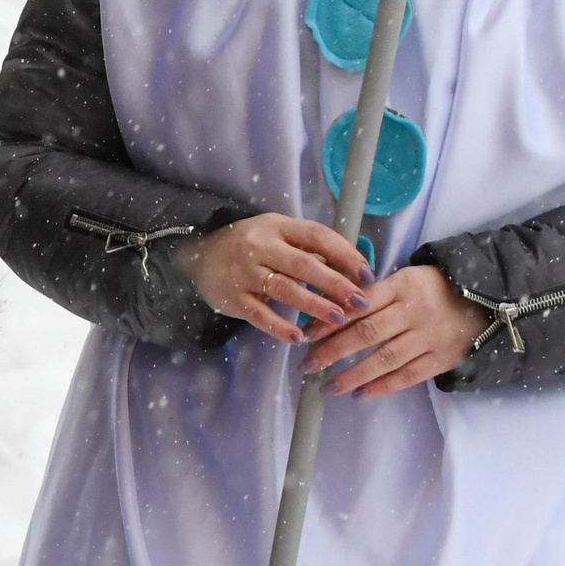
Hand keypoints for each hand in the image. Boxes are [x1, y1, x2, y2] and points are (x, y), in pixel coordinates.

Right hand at [172, 213, 369, 346]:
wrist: (198, 256)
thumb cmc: (250, 246)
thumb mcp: (277, 234)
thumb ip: (309, 249)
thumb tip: (353, 270)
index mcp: (277, 227)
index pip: (317, 236)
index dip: (344, 254)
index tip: (367, 274)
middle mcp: (260, 247)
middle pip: (303, 265)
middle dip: (335, 284)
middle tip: (360, 302)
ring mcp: (244, 273)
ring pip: (283, 289)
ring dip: (314, 306)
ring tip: (338, 319)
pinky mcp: (233, 297)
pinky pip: (259, 315)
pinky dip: (279, 327)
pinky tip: (299, 338)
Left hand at [301, 264, 488, 396]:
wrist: (488, 299)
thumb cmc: (435, 287)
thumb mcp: (406, 278)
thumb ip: (374, 292)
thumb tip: (332, 308)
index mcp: (401, 286)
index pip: (358, 305)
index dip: (329, 321)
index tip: (306, 335)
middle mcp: (413, 312)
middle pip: (366, 333)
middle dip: (332, 351)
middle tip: (307, 365)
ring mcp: (428, 337)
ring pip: (384, 359)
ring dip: (352, 375)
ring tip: (328, 387)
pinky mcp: (442, 358)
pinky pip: (408, 375)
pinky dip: (382, 386)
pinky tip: (360, 394)